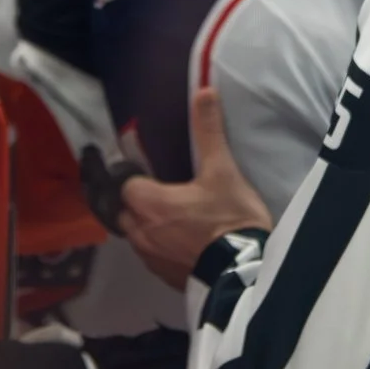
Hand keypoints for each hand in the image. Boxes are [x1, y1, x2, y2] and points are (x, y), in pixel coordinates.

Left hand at [117, 88, 272, 290]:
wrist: (246, 273)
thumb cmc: (230, 218)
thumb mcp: (223, 171)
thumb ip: (208, 132)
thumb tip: (204, 90)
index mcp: (148, 203)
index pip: (124, 185)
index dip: (133, 177)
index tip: (147, 173)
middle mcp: (140, 232)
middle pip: (124, 212)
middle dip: (137, 203)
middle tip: (161, 193)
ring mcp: (151, 259)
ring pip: (136, 236)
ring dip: (147, 226)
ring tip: (172, 218)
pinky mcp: (164, 278)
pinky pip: (152, 257)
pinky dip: (161, 247)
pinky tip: (181, 243)